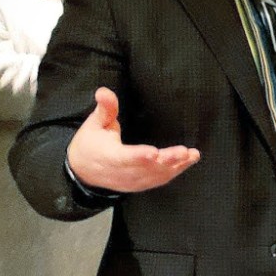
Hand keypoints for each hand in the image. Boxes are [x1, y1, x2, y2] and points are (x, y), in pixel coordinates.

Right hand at [66, 87, 200, 192]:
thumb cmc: (90, 143)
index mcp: (108, 157)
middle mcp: (120, 172)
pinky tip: (188, 161)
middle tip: (183, 152)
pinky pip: (158, 180)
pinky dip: (174, 172)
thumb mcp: (95, 124)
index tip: (154, 153)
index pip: (125, 158)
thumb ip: (105, 108)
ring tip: (192, 155)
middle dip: (166, 161)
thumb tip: (103, 91)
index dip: (139, 157)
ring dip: (175, 166)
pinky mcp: (139, 185)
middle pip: (145, 168)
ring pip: (155, 176)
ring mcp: (131, 182)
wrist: (82, 171)